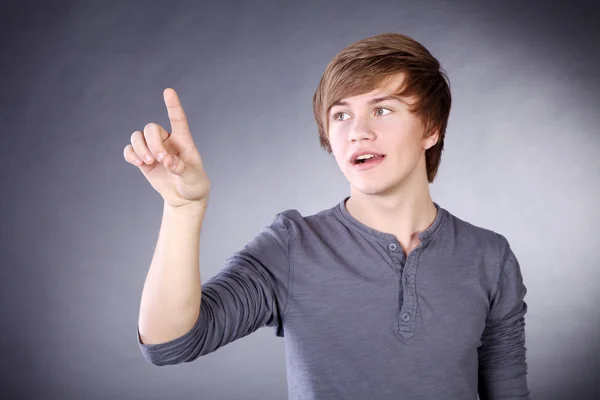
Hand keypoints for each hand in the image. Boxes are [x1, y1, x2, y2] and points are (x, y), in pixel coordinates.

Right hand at [123, 88, 209, 208]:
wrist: (184, 198)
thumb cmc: (193, 184)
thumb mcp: (193, 178)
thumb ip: (181, 169)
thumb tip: (167, 161)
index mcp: (183, 141)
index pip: (178, 119)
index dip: (173, 105)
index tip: (168, 91)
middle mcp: (167, 141)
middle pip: (151, 128)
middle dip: (152, 143)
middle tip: (159, 159)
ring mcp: (154, 149)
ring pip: (138, 136)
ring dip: (140, 148)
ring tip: (148, 162)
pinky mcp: (143, 159)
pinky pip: (130, 149)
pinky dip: (130, 154)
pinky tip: (138, 163)